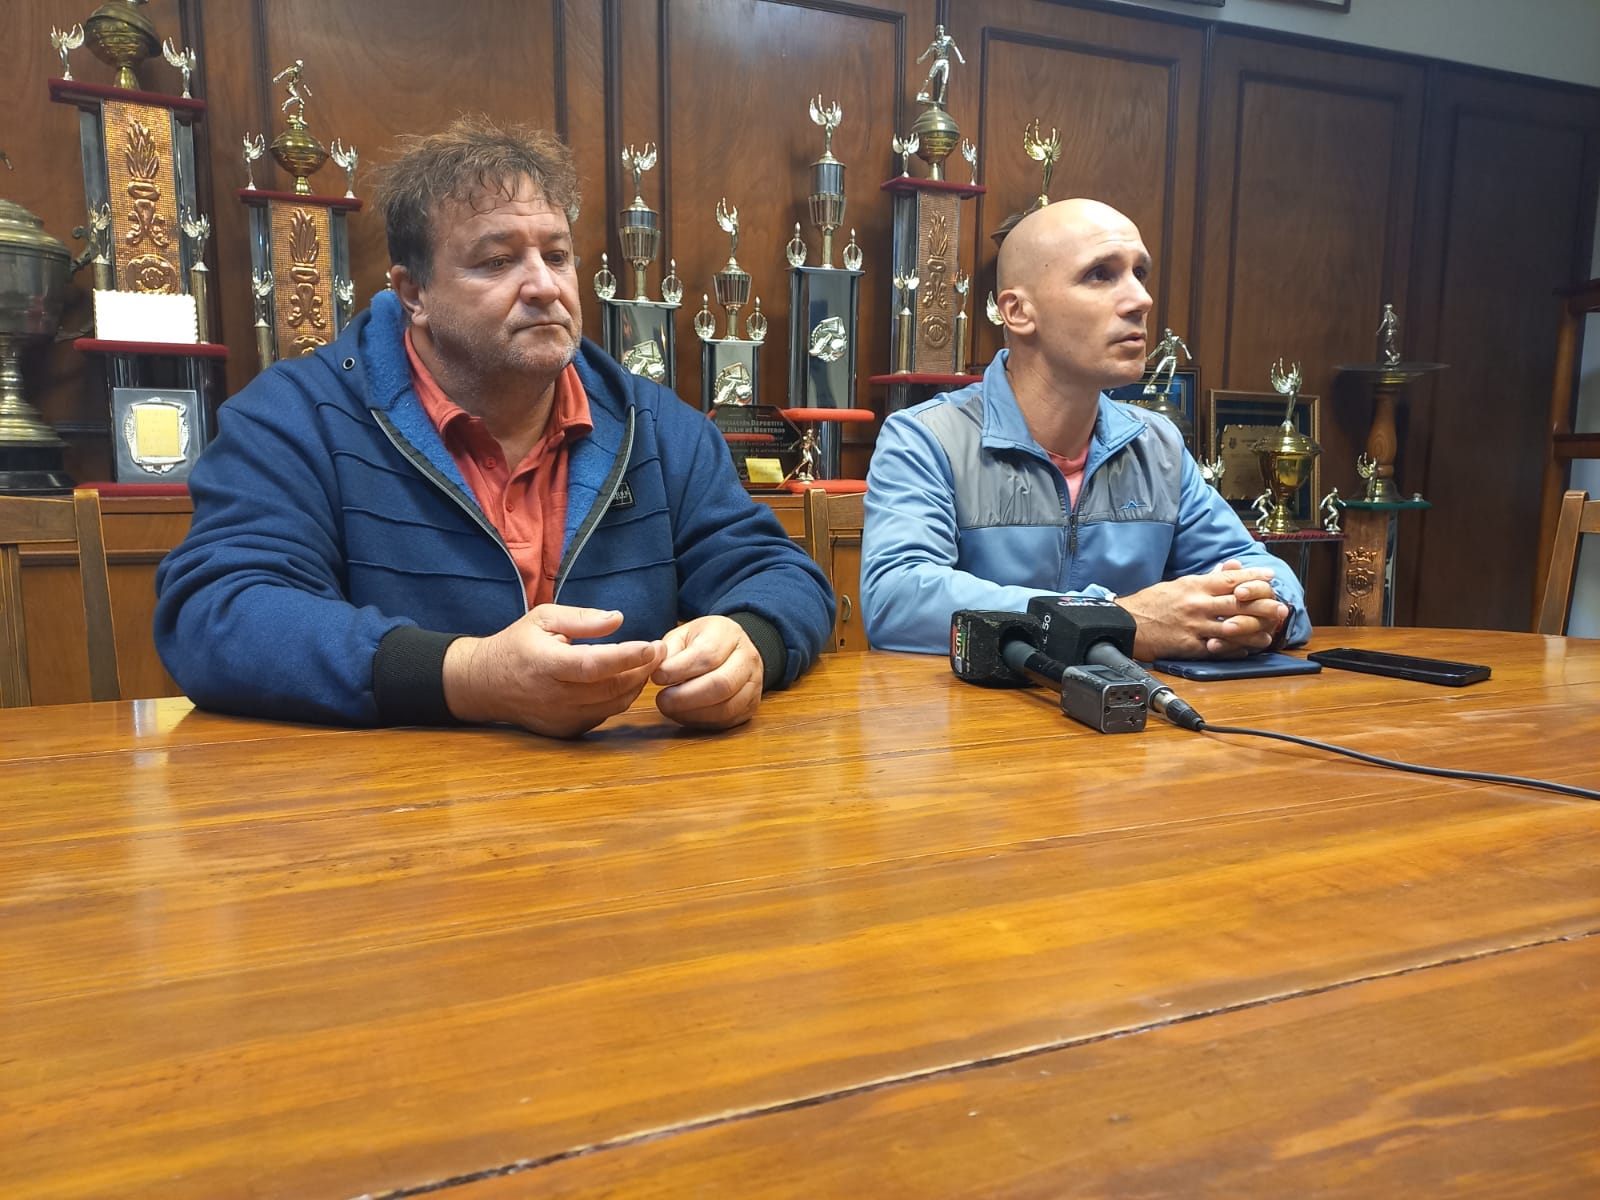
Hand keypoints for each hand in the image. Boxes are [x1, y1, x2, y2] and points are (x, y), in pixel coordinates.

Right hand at [442, 605, 665, 737]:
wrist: (485, 684)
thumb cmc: (517, 645)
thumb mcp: (543, 618)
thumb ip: (581, 618)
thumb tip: (618, 619)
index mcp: (546, 664)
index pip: (594, 665)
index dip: (627, 657)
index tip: (653, 646)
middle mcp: (554, 696)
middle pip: (610, 688)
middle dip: (641, 669)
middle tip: (658, 650)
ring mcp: (561, 718)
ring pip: (613, 705)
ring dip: (635, 685)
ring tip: (646, 663)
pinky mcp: (566, 731)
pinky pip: (603, 715)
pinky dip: (618, 699)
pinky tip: (622, 680)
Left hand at [651, 615, 763, 730]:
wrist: (732, 649)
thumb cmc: (702, 642)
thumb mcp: (682, 635)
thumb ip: (668, 650)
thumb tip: (657, 671)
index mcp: (728, 634)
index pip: (707, 654)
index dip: (679, 669)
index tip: (657, 677)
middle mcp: (747, 658)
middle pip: (721, 684)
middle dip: (686, 697)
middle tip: (662, 700)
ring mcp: (754, 684)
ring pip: (727, 707)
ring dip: (693, 713)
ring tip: (670, 708)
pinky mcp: (750, 705)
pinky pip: (727, 720)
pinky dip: (702, 721)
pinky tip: (684, 714)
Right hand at [1116, 560, 1287, 659]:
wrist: (1126, 624)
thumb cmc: (1152, 603)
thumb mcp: (1179, 584)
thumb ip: (1207, 578)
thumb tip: (1231, 567)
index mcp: (1194, 586)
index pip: (1230, 579)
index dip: (1252, 577)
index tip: (1270, 576)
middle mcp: (1197, 604)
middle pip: (1237, 603)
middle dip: (1262, 605)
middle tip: (1280, 607)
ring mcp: (1194, 626)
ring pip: (1232, 628)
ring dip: (1254, 632)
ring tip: (1269, 633)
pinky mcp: (1189, 646)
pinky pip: (1217, 649)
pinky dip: (1234, 650)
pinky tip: (1246, 650)